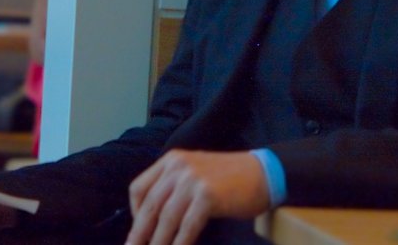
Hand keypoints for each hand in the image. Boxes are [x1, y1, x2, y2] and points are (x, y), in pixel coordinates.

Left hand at [126, 150, 268, 244]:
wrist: (263, 173)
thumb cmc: (229, 178)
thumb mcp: (195, 172)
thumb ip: (173, 186)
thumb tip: (152, 219)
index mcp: (171, 161)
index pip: (139, 187)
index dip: (134, 213)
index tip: (137, 231)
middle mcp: (178, 167)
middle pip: (150, 205)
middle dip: (139, 233)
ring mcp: (193, 180)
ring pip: (166, 218)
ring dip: (158, 242)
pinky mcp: (207, 196)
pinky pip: (187, 226)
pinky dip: (180, 243)